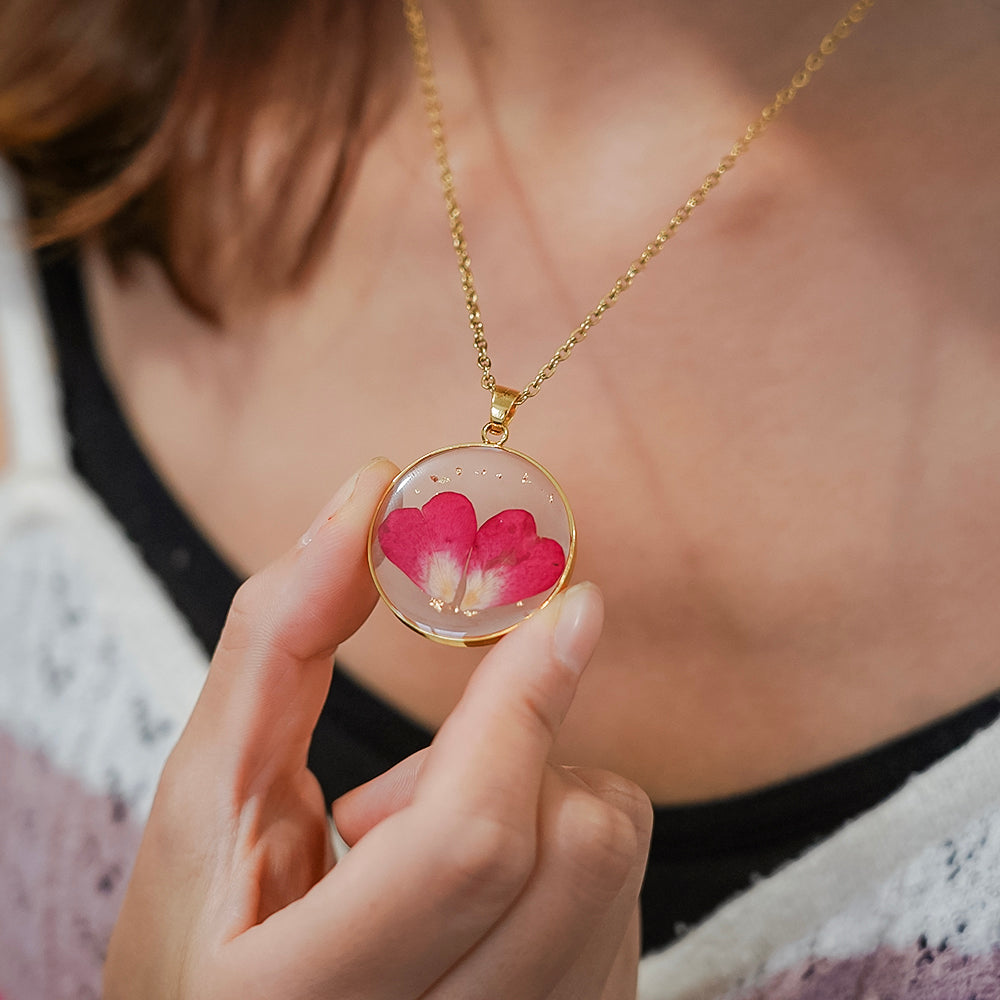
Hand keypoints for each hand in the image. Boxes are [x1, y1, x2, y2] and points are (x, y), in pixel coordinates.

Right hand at [103, 458, 652, 998]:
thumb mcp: (209, 788)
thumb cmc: (201, 924)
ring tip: (430, 843)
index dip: (523, 701)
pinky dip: (563, 849)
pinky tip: (477, 886)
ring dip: (540, 801)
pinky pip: (623, 902)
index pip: (468, 841)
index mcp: (298, 998)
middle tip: (417, 776)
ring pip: (612, 867)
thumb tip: (369, 498)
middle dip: (519, 752)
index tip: (564, 606)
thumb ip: (278, 637)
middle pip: (571, 848)